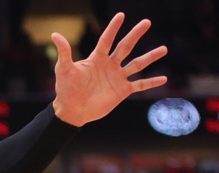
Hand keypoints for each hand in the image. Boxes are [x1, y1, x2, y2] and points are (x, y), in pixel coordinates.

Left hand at [51, 12, 166, 126]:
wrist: (72, 110)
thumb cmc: (66, 89)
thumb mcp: (63, 69)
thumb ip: (63, 52)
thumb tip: (55, 34)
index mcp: (97, 58)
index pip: (107, 40)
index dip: (113, 28)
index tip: (121, 15)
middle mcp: (109, 65)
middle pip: (125, 46)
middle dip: (135, 34)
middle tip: (147, 22)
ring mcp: (117, 77)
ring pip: (137, 64)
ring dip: (150, 57)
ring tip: (164, 49)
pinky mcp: (122, 90)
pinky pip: (140, 84)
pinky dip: (151, 82)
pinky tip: (163, 79)